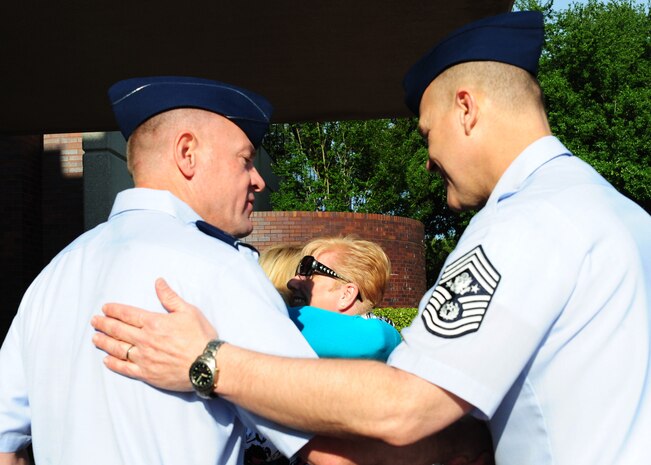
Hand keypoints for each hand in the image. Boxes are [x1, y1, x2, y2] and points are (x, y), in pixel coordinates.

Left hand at [91, 278, 216, 390]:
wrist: (207, 364)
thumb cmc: (201, 336)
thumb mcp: (188, 311)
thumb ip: (170, 297)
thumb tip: (158, 282)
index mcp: (154, 323)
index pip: (128, 314)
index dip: (114, 310)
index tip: (105, 308)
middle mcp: (145, 340)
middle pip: (118, 330)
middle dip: (104, 324)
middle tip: (94, 321)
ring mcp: (144, 358)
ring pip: (117, 349)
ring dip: (104, 342)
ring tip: (95, 338)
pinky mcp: (147, 374)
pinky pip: (125, 368)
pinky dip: (114, 364)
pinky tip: (106, 360)